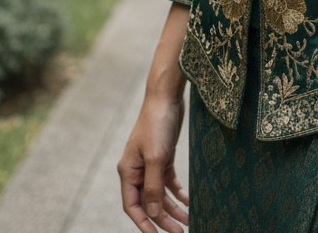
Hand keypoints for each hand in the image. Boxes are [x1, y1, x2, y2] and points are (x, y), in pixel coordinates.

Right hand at [118, 94, 189, 232]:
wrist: (166, 96)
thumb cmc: (157, 124)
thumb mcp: (156, 157)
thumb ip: (153, 187)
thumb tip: (152, 214)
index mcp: (128, 171)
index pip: (133, 206)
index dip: (143, 223)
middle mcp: (137, 170)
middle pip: (148, 203)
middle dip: (163, 220)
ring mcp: (150, 164)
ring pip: (160, 194)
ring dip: (173, 208)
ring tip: (189, 222)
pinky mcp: (163, 157)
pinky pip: (168, 182)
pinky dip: (178, 193)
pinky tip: (189, 202)